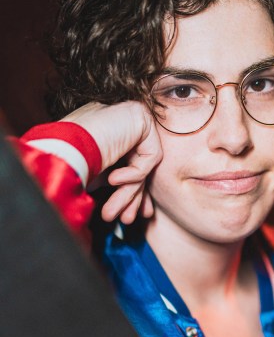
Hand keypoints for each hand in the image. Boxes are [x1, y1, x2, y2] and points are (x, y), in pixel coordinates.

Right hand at [61, 101, 162, 223]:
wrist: (60, 149)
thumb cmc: (67, 164)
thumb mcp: (95, 176)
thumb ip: (114, 182)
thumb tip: (130, 205)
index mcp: (104, 131)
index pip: (125, 162)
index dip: (129, 191)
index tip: (127, 216)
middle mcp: (119, 122)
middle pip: (135, 165)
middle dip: (132, 196)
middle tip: (126, 220)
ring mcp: (131, 116)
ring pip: (142, 165)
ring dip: (131, 192)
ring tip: (119, 214)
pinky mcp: (141, 117)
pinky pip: (150, 156)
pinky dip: (135, 173)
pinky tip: (113, 179)